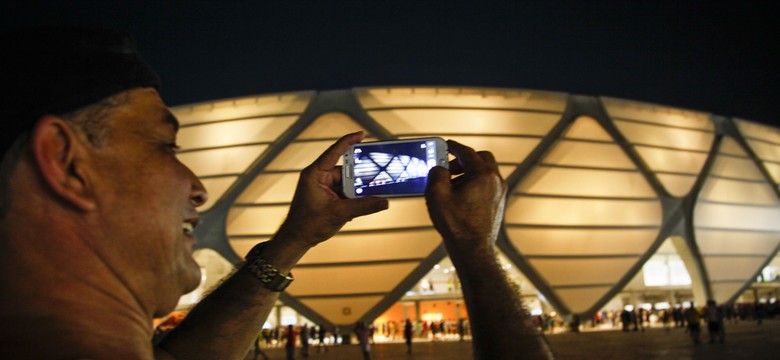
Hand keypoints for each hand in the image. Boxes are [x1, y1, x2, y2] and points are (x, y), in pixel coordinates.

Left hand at [276, 132, 388, 248]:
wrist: (296, 239)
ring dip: (356, 192)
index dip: (348, 141)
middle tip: (376, 178)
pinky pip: (344, 193)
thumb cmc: (308, 225)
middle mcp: (318, 177)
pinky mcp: (327, 197)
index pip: (334, 152)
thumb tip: (384, 202)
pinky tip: (358, 207)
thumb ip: (363, 207)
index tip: (362, 135)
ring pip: (347, 184)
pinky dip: (352, 199)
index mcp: (315, 174)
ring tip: (368, 197)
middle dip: (359, 178)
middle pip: (345, 171)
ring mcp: (323, 187)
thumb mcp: (339, 214)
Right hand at [425, 140, 506, 255]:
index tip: (446, 145)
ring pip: (485, 172)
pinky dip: (474, 184)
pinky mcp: (498, 204)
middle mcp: (496, 180)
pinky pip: (487, 185)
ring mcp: (500, 193)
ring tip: (451, 184)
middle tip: (449, 166)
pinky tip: (460, 197)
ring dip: (468, 172)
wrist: (473, 250)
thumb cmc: (456, 224)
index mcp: (483, 174)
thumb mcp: (437, 194)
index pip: (467, 152)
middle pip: (481, 159)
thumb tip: (439, 168)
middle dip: (464, 159)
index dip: (454, 147)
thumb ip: (436, 173)